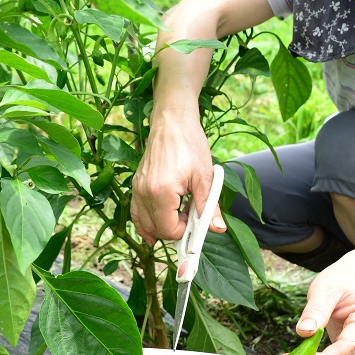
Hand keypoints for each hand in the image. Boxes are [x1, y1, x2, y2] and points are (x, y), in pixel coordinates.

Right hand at [130, 121, 225, 244]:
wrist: (172, 122)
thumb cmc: (189, 144)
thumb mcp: (205, 177)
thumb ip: (209, 206)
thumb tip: (218, 228)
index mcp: (162, 192)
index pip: (169, 229)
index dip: (185, 232)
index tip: (196, 221)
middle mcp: (145, 193)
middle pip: (156, 230)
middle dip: (174, 230)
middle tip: (190, 216)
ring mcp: (137, 189)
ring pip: (144, 224)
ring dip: (162, 227)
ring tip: (179, 214)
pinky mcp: (136, 185)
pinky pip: (136, 213)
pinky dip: (144, 224)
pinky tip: (153, 232)